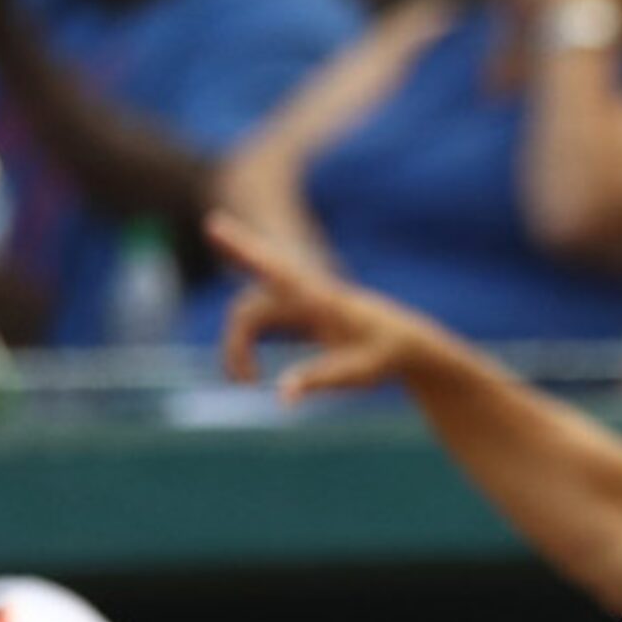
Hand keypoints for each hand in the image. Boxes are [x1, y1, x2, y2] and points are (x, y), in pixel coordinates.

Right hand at [208, 213, 448, 401]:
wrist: (407, 344)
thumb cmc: (385, 356)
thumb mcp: (358, 373)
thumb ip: (320, 379)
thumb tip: (281, 396)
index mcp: (324, 300)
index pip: (279, 273)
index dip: (245, 251)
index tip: (217, 228)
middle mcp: (310, 294)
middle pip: (264, 272)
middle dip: (238, 249)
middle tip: (214, 224)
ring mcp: (304, 301)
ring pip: (256, 308)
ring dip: (239, 340)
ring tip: (245, 382)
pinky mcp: (302, 313)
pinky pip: (264, 316)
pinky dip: (246, 333)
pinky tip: (243, 361)